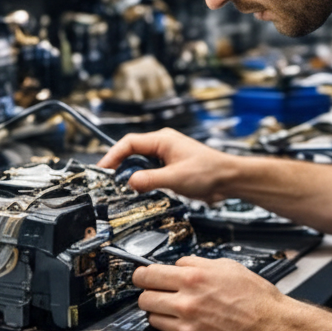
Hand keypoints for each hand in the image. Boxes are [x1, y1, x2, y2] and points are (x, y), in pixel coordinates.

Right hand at [98, 128, 237, 200]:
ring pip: (140, 163)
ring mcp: (167, 157)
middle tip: (108, 180)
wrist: (229, 179)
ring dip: (132, 174)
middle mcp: (163, 145)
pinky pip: (150, 172)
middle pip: (132, 152)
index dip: (113, 155)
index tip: (102, 168)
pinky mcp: (171, 168)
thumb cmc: (209, 171)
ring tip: (122, 187)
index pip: (129, 143)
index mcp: (162, 140)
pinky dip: (143, 180)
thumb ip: (150, 180)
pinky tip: (141, 190)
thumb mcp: (176, 178)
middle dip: (119, 165)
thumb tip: (130, 182)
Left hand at [132, 255, 286, 330]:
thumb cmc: (258, 299)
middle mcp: (187, 303)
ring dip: (161, 314)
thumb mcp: (228, 267)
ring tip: (178, 311)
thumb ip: (197, 264)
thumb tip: (178, 265)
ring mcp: (188, 328)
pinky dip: (174, 330)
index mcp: (194, 279)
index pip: (148, 275)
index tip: (141, 277)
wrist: (274, 329)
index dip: (142, 275)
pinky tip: (190, 325)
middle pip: (144, 299)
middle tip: (159, 294)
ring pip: (153, 319)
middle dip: (150, 295)